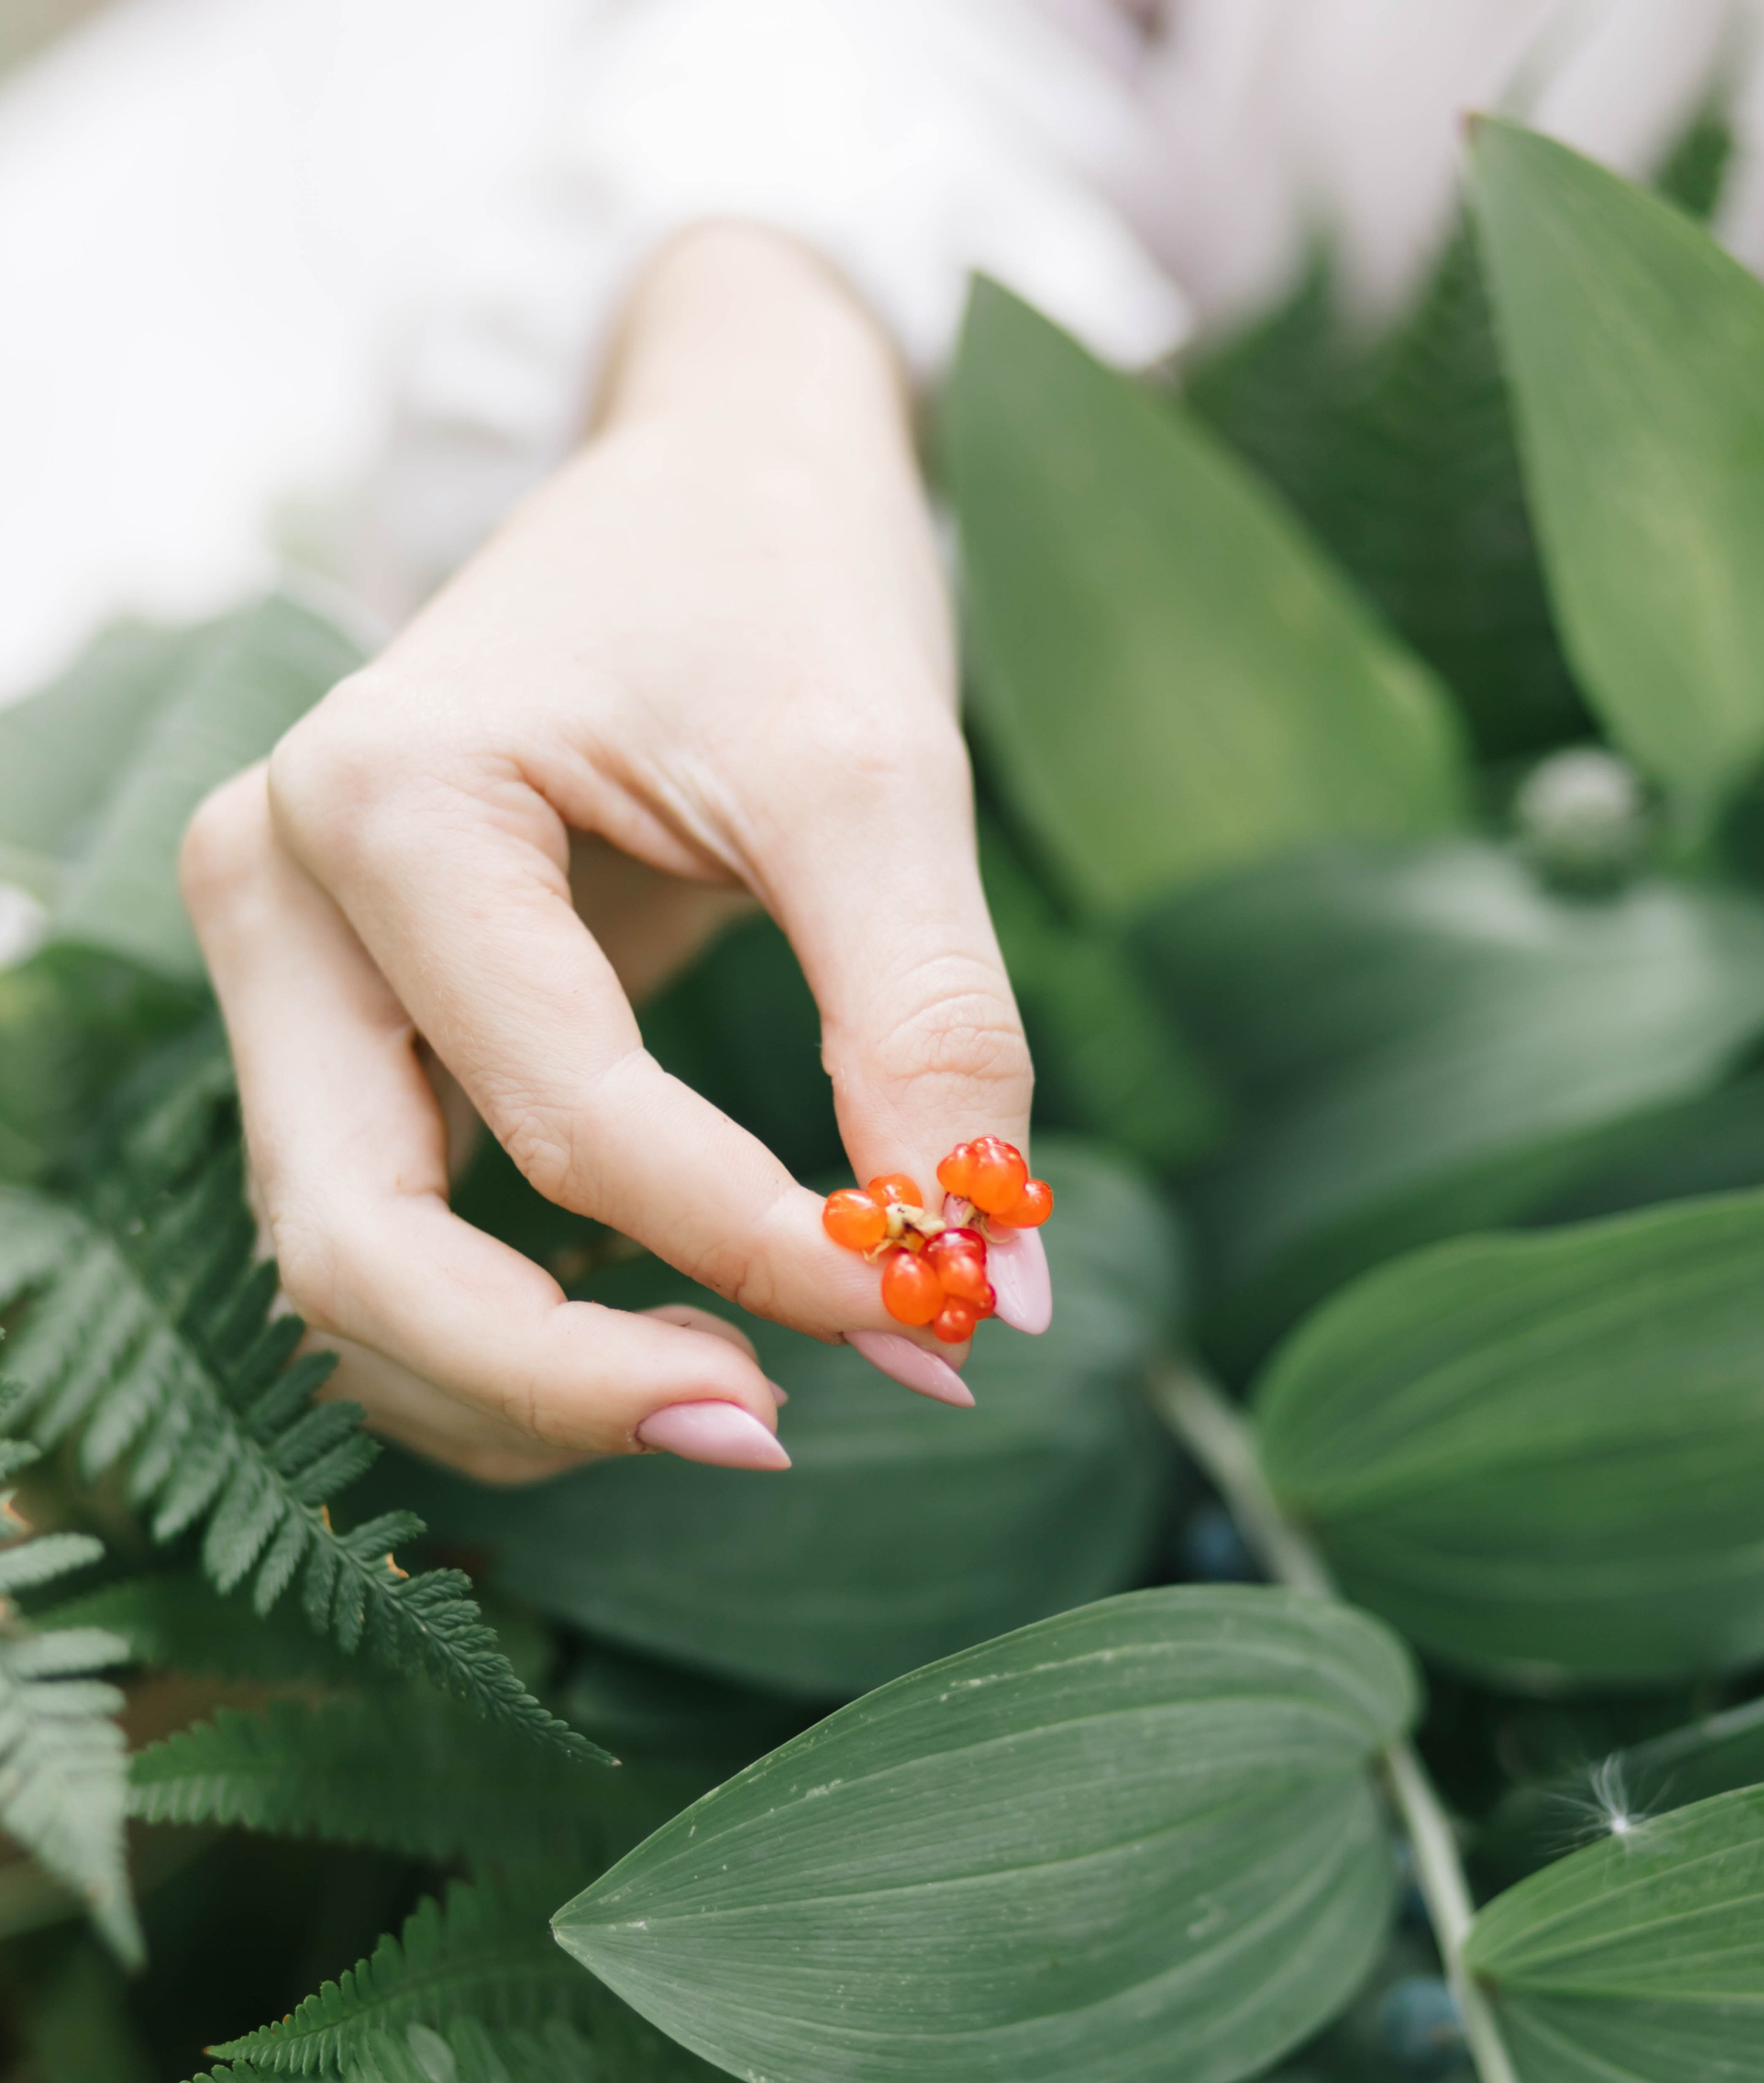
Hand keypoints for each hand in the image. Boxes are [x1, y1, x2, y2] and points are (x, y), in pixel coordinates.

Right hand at [181, 224, 1035, 1482]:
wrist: (706, 478)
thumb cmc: (778, 583)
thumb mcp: (878, 773)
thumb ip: (933, 1026)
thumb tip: (988, 1287)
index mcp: (382, 803)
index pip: (564, 1122)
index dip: (757, 1248)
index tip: (940, 1303)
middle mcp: (281, 900)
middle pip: (358, 1253)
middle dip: (567, 1385)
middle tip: (773, 1429)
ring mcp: (290, 980)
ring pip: (346, 1294)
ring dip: (529, 1395)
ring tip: (744, 1393)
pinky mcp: (343, 1040)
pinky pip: (386, 1257)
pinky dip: (512, 1346)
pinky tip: (669, 1342)